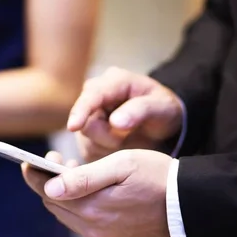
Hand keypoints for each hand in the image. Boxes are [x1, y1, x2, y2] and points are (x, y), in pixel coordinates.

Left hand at [22, 149, 172, 236]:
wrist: (190, 204)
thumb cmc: (157, 176)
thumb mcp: (121, 166)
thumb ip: (83, 177)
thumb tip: (49, 187)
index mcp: (93, 207)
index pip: (47, 191)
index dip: (33, 174)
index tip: (28, 160)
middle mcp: (93, 226)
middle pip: (52, 202)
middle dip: (46, 180)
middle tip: (55, 157)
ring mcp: (101, 234)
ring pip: (64, 211)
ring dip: (60, 191)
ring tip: (69, 168)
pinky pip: (79, 219)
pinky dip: (74, 202)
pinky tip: (84, 186)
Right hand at [67, 67, 183, 161]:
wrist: (162, 121)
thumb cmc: (163, 109)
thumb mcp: (162, 107)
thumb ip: (141, 110)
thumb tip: (115, 122)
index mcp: (113, 81)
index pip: (91, 96)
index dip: (80, 111)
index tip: (73, 126)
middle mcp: (94, 94)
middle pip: (86, 123)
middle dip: (108, 138)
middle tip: (131, 138)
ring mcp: (88, 114)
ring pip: (86, 140)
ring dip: (109, 147)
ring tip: (129, 141)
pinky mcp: (86, 133)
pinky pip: (89, 150)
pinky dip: (106, 154)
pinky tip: (120, 146)